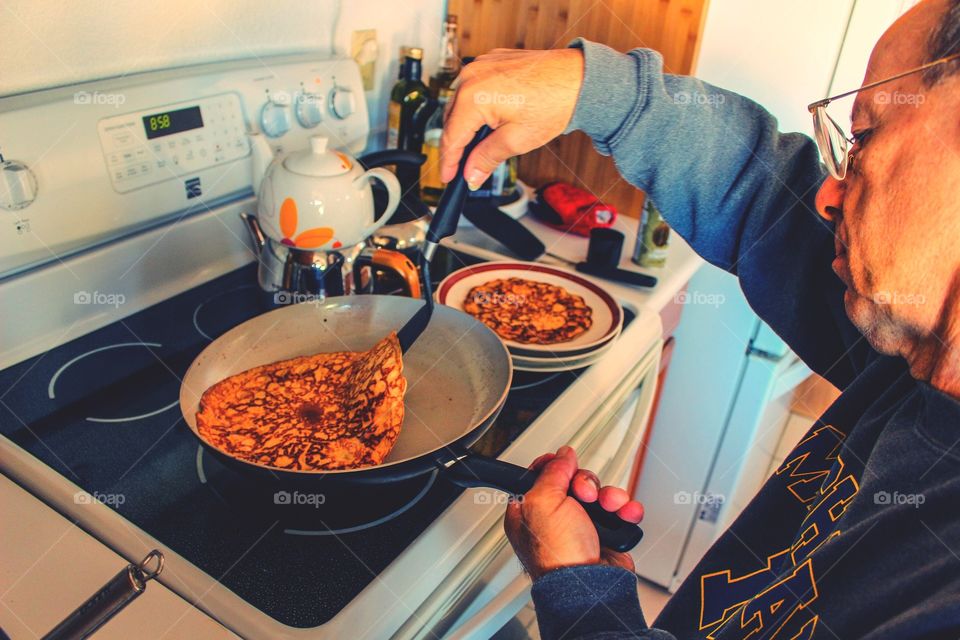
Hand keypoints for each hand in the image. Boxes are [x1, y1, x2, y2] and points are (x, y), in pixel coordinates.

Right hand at [439, 48, 583, 187]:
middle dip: (457, 145)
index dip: (449, 162)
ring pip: (460, 104)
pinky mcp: (490, 62)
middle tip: (464, 168)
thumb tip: (471, 175)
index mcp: (473, 96)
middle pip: (451, 120)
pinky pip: (472, 89)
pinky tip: (488, 121)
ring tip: (479, 146)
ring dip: (465, 125)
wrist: (578, 79)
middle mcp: (471, 76)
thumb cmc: (554, 102)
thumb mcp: (516, 140)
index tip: (448, 177)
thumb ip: (486, 159)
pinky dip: (475, 107)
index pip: (451, 137)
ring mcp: (480, 66)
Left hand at [504, 446, 643, 579]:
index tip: (563, 465)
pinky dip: (625, 510)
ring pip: (600, 495)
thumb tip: (562, 456)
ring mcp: (582, 527)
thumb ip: (551, 472)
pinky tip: (624, 514)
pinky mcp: (606, 535)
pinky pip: (619, 511)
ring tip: (609, 507)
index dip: (554, 466)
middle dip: (586, 484)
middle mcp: (555, 518)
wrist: (588, 587)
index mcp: (530, 510)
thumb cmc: (556, 556)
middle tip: (585, 495)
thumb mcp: (543, 502)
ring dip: (610, 496)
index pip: (541, 475)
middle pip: (575, 481)